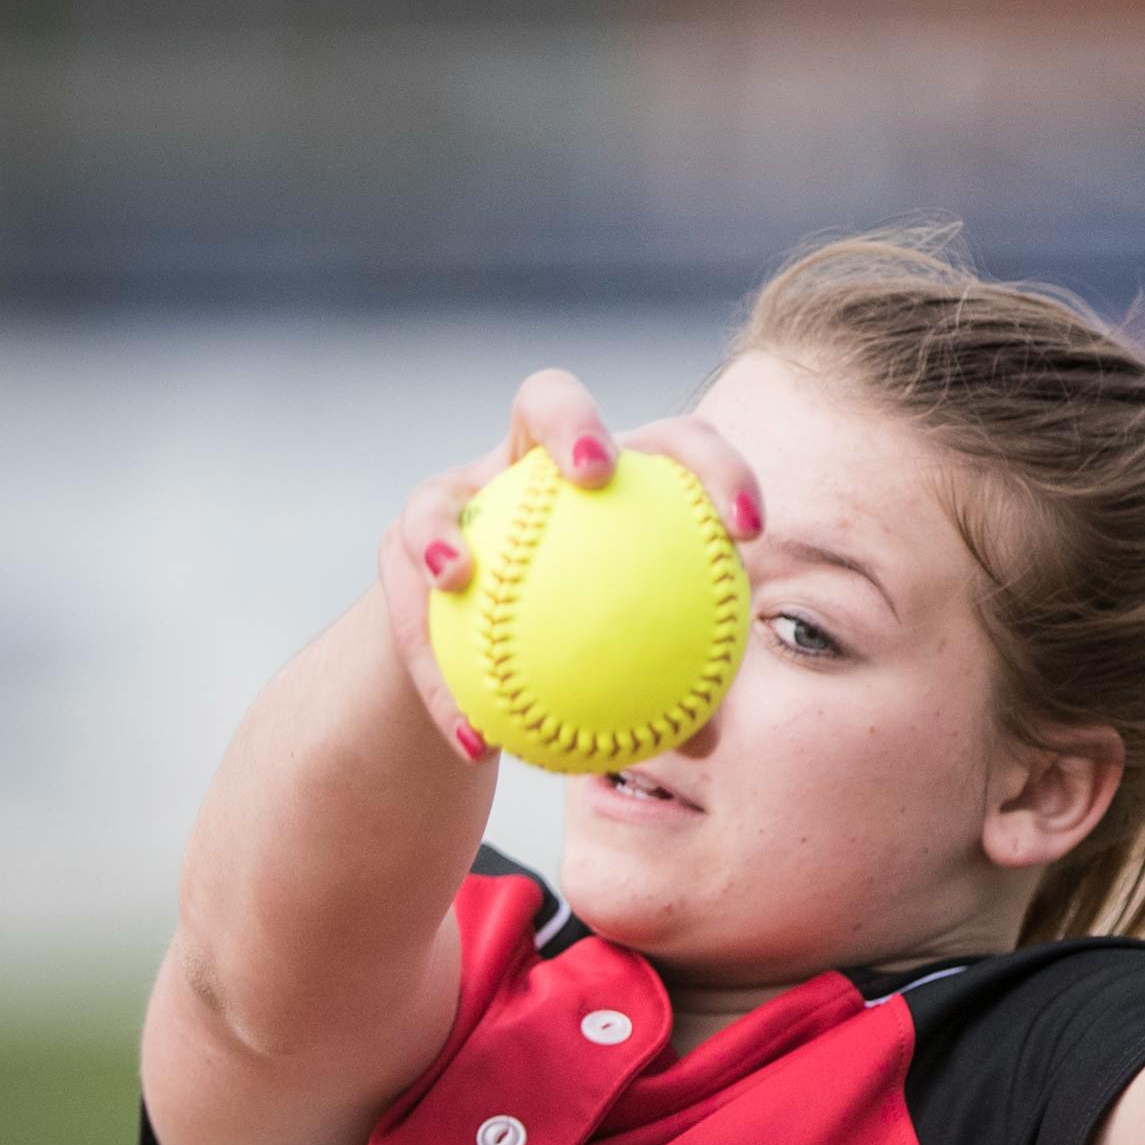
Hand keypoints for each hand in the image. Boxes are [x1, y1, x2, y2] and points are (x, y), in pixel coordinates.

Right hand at [375, 368, 767, 762]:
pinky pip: (401, 605)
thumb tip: (708, 744)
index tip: (748, 529)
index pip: (676, 446)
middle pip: (547, 400)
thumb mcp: (634, 671)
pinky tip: (469, 735)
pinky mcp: (396, 553)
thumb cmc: (588, 658)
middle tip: (596, 474)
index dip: (718, 468)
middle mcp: (528, 465)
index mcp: (615, 478)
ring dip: (442, 530)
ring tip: (457, 580)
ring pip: (436, 493)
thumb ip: (670, 694)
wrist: (484, 669)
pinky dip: (432, 671)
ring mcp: (456, 500)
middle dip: (572, 422)